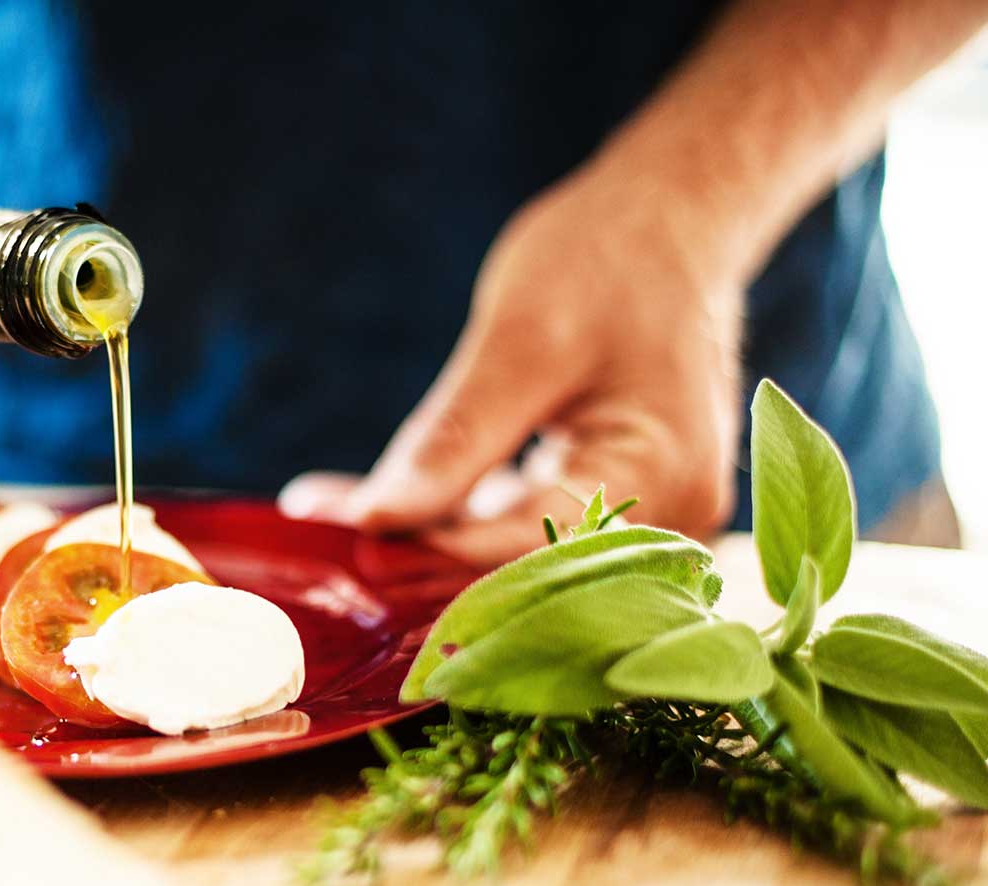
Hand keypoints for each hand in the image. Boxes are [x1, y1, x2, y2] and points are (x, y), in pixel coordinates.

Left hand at [280, 167, 743, 563]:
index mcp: (661, 483)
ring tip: (328, 514)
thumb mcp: (522, 341)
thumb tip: (375, 518)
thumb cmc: (611, 257)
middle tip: (314, 528)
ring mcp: (645, 518)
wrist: (673, 216)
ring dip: (424, 537)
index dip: (420, 556)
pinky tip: (381, 500)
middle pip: (517, 567)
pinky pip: (522, 527)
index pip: (520, 552)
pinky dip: (455, 514)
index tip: (331, 541)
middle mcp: (667, 523)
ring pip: (510, 553)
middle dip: (414, 555)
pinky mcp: (610, 501)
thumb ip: (454, 439)